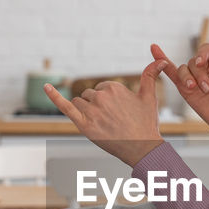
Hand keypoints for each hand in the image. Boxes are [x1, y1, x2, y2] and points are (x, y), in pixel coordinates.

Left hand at [44, 60, 168, 166]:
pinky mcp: (83, 125)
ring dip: (86, 110)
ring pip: (79, 103)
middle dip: (97, 106)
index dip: (108, 101)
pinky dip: (54, 96)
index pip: (101, 88)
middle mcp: (102, 97)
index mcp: (115, 87)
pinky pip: (65, 107)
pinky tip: (46, 86)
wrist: (143, 149)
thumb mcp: (149, 97)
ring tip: (102, 124)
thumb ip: (150, 76)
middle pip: (89, 95)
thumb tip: (162, 60)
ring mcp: (91, 111)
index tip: (118, 112)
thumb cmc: (146, 124)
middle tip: (113, 121)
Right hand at [154, 39, 208, 136]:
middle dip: (199, 73)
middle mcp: (207, 67)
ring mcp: (195, 78)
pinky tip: (154, 49)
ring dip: (188, 79)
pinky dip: (162, 60)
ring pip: (184, 69)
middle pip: (194, 60)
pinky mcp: (185, 89)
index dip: (203, 54)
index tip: (203, 64)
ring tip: (196, 91)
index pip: (208, 49)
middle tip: (206, 88)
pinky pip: (172, 72)